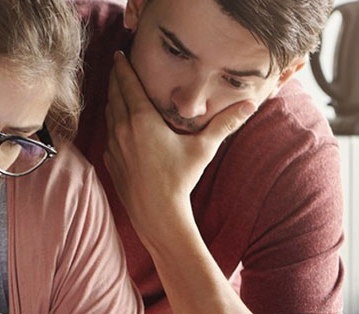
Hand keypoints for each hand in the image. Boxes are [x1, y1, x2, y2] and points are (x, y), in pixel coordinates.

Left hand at [103, 51, 253, 246]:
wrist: (157, 214)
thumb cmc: (180, 180)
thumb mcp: (204, 148)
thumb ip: (225, 124)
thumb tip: (250, 106)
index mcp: (142, 120)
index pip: (128, 84)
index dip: (123, 67)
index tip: (119, 54)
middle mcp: (123, 129)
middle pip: (114, 95)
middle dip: (115, 78)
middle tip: (117, 66)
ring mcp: (113, 146)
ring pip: (109, 114)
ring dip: (112, 99)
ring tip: (117, 90)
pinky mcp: (110, 161)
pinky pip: (108, 134)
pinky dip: (111, 122)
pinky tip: (117, 123)